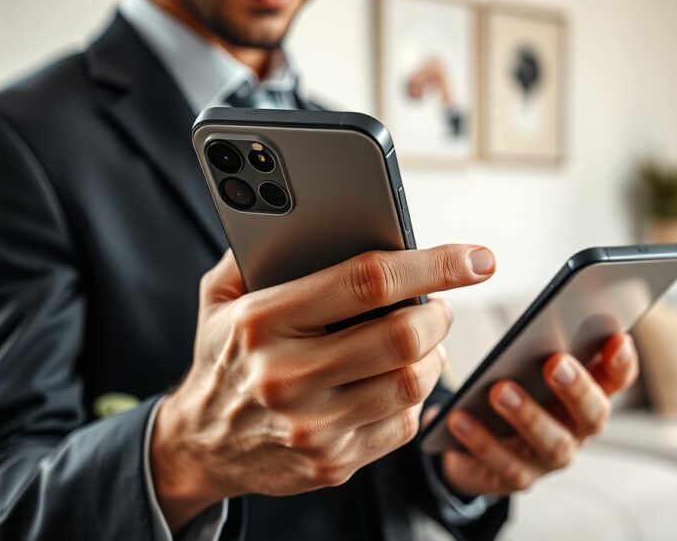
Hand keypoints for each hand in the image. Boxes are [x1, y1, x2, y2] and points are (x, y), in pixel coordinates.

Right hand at [151, 245, 495, 531]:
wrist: (201, 445)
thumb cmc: (224, 355)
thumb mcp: (222, 296)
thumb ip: (261, 249)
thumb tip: (322, 211)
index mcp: (262, 321)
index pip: (367, 281)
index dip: (433, 264)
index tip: (476, 258)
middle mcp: (286, 377)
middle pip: (403, 337)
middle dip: (439, 313)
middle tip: (439, 304)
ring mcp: (311, 428)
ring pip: (413, 383)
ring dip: (433, 355)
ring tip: (420, 340)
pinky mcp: (333, 464)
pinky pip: (404, 423)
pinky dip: (414, 396)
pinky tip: (395, 380)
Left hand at [437, 334, 637, 495]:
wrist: (474, 445)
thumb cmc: (511, 390)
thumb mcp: (527, 366)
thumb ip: (540, 346)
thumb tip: (539, 318)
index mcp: (588, 394)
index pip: (617, 379)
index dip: (622, 363)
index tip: (617, 339)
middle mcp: (578, 429)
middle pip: (592, 414)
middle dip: (576, 388)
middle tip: (554, 363)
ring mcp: (550, 458)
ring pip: (552, 444)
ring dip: (528, 416)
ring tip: (499, 390)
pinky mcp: (517, 477)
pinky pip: (503, 463)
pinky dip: (481, 441)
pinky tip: (458, 418)